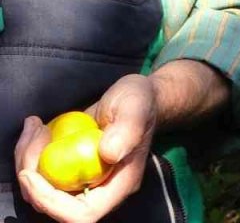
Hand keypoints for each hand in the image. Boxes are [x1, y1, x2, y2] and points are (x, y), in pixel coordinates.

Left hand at [14, 74, 156, 222]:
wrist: (137, 98)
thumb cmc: (141, 102)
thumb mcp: (135, 109)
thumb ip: (127, 131)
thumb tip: (108, 154)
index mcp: (119, 184)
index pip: (83, 214)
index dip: (52, 203)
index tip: (31, 173)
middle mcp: (100, 189)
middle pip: (54, 204)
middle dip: (32, 176)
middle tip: (36, 134)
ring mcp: (83, 180)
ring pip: (42, 189)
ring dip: (27, 160)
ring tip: (36, 126)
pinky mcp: (70, 169)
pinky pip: (41, 173)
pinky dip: (30, 153)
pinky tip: (38, 127)